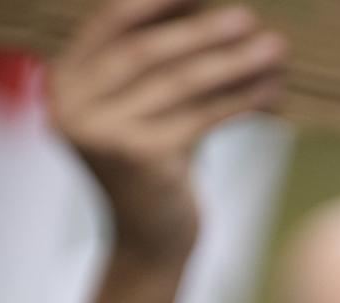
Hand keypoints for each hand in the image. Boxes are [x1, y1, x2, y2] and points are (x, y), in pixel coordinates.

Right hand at [48, 0, 284, 266]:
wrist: (149, 242)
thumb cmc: (153, 165)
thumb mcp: (146, 106)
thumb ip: (159, 60)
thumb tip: (207, 6)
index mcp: (63, 83)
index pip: (111, 24)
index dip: (158, 2)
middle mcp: (72, 107)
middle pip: (146, 51)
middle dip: (203, 31)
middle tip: (248, 17)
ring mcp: (104, 135)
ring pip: (180, 83)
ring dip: (234, 63)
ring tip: (276, 49)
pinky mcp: (142, 159)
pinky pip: (202, 116)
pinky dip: (242, 100)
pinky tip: (272, 90)